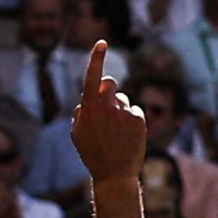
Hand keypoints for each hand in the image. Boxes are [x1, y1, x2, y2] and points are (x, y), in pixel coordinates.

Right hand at [71, 41, 144, 181]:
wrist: (115, 174)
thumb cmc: (92, 154)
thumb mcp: (77, 135)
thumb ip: (81, 114)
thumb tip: (86, 101)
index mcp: (89, 109)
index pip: (92, 77)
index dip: (96, 58)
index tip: (101, 42)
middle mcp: (107, 107)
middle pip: (110, 85)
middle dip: (108, 89)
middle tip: (108, 104)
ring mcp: (124, 113)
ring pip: (123, 101)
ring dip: (120, 111)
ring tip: (117, 133)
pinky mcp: (139, 119)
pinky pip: (134, 111)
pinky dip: (131, 121)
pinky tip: (128, 137)